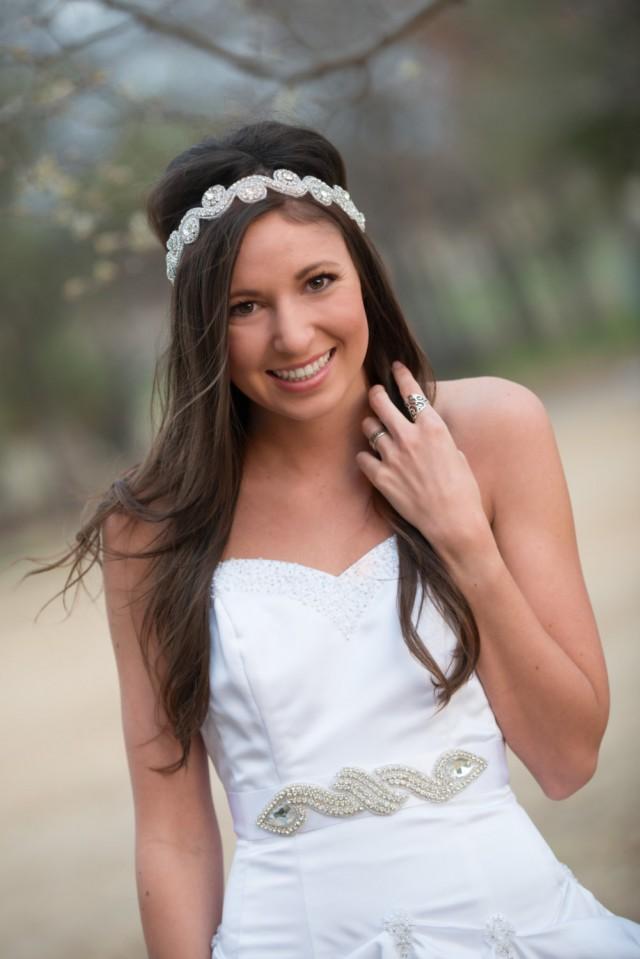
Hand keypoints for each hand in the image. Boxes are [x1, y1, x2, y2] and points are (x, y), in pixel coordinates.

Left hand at [355, 361, 491, 561]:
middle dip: (375, 395)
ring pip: (368, 428)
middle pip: (381, 403)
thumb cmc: (464, 492)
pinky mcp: (381, 477)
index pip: (412, 392)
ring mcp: (393, 456)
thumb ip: (440, 440)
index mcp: (434, 428)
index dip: (401, 376)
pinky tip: (371, 460)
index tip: (395, 367)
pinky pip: (363, 457)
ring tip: (374, 430)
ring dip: (370, 426)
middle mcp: (410, 437)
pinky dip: (366, 457)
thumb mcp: (458, 455)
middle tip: (374, 394)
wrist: (453, 523)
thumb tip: (430, 434)